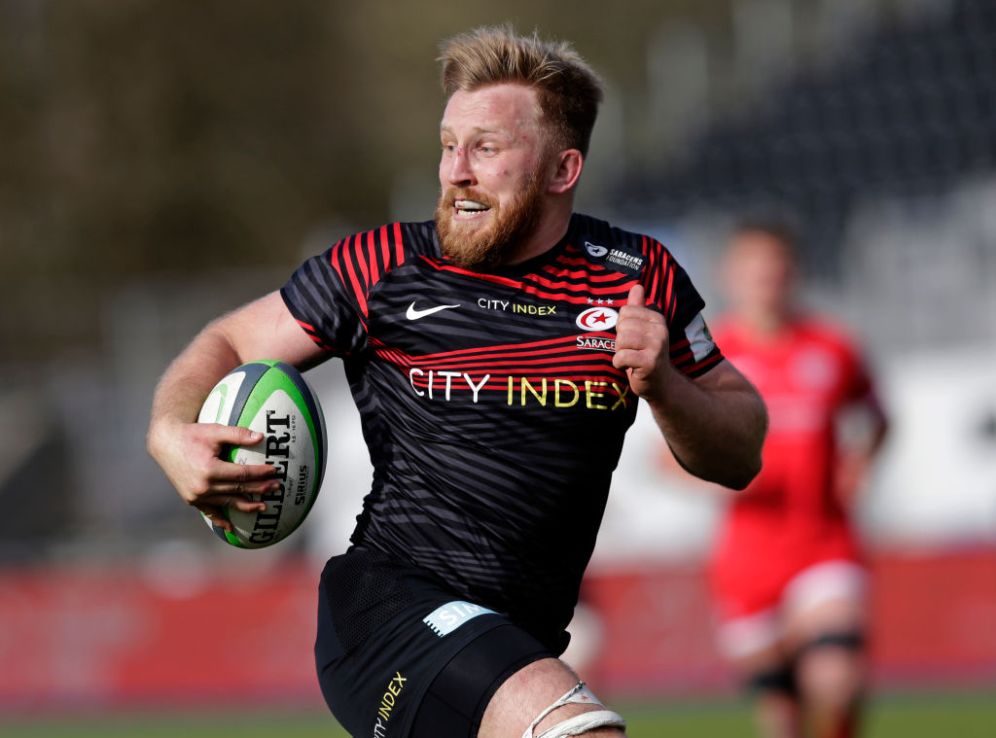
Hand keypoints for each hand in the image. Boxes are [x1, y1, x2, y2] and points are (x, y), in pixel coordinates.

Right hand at [148, 420, 277, 529]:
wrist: (165, 443)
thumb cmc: (192, 434)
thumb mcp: (215, 431)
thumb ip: (238, 434)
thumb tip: (261, 437)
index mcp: (209, 470)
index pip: (242, 474)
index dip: (260, 473)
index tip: (275, 471)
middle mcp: (203, 486)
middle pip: (238, 489)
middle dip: (259, 489)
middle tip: (277, 487)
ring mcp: (196, 496)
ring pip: (227, 503)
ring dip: (246, 506)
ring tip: (264, 507)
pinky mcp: (191, 500)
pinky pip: (209, 512)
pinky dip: (220, 519)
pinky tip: (231, 527)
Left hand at [612, 284, 673, 402]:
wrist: (660, 384)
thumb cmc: (645, 354)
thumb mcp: (642, 330)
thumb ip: (637, 308)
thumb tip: (636, 286)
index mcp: (656, 318)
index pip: (625, 312)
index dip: (622, 327)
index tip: (633, 338)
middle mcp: (660, 329)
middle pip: (622, 326)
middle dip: (620, 341)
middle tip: (632, 350)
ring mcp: (657, 345)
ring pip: (620, 341)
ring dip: (620, 352)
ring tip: (631, 358)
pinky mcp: (650, 362)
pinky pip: (621, 357)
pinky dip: (619, 364)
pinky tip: (630, 367)